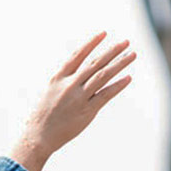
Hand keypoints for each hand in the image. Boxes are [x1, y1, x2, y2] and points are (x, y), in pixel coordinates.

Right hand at [10, 31, 135, 170]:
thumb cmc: (43, 115)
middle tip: (126, 42)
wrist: (38, 136)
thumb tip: (80, 73)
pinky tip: (128, 78)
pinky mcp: (86, 111)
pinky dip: (117, 85)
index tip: (104, 33)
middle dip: (112, 51)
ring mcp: (78, 97)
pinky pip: (105, 95)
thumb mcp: (50, 92)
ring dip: (119, 64)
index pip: (78, 55)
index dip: (91, 43)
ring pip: (102, 75)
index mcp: (59, 78)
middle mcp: (69, 85)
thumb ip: (65, 81)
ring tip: (132, 55)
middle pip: (95, 63)